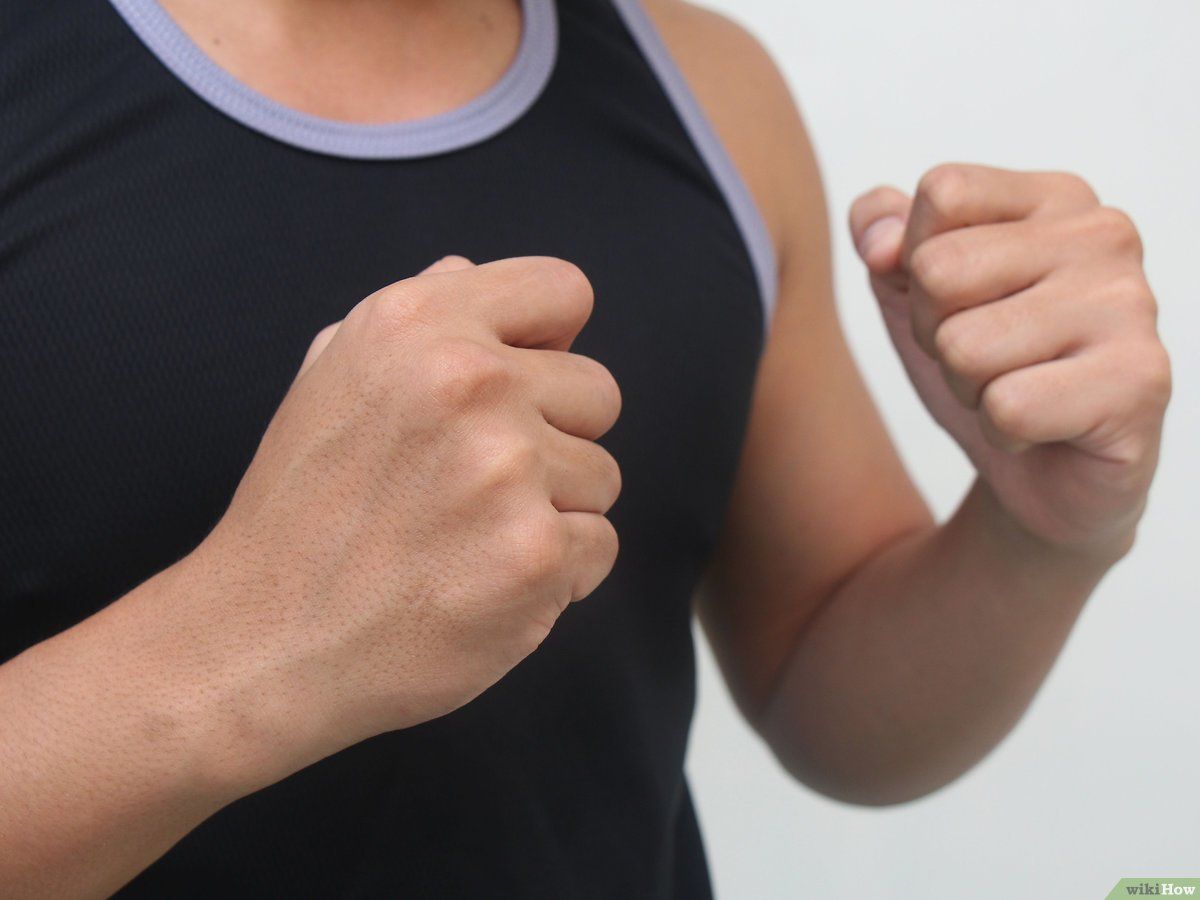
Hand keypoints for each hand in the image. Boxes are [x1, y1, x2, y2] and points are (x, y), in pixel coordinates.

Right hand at [174, 254, 621, 788]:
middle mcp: (468, 380)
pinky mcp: (536, 552)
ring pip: (602, 476)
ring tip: (467, 540)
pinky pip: (599, 546)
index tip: (520, 388)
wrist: (261, 641)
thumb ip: (412, 318)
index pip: (564, 291)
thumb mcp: (331, 380)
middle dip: (552, 439)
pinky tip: (483, 583)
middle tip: (474, 488)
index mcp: (417, 323)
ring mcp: (506, 467)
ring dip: (552, 512)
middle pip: (597, 391)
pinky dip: (556, 575)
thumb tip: (467, 271)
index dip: (550, 345)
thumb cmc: (302, 513)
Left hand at [849, 164, 1170, 555]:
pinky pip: (1008, 406)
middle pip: (939, 270)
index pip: (942, 193)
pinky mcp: (1139, 381)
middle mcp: (1104, 235)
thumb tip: (878, 243)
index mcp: (1055, 198)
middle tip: (986, 360)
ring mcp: (1130, 305)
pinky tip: (1043, 427)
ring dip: (969, 387)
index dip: (918, 265)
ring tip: (1016, 389)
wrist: (1045, 475)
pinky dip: (1004, 431)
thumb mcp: (910, 288)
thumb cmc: (987, 367)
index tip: (959, 302)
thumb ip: (878, 228)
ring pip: (964, 346)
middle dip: (937, 335)